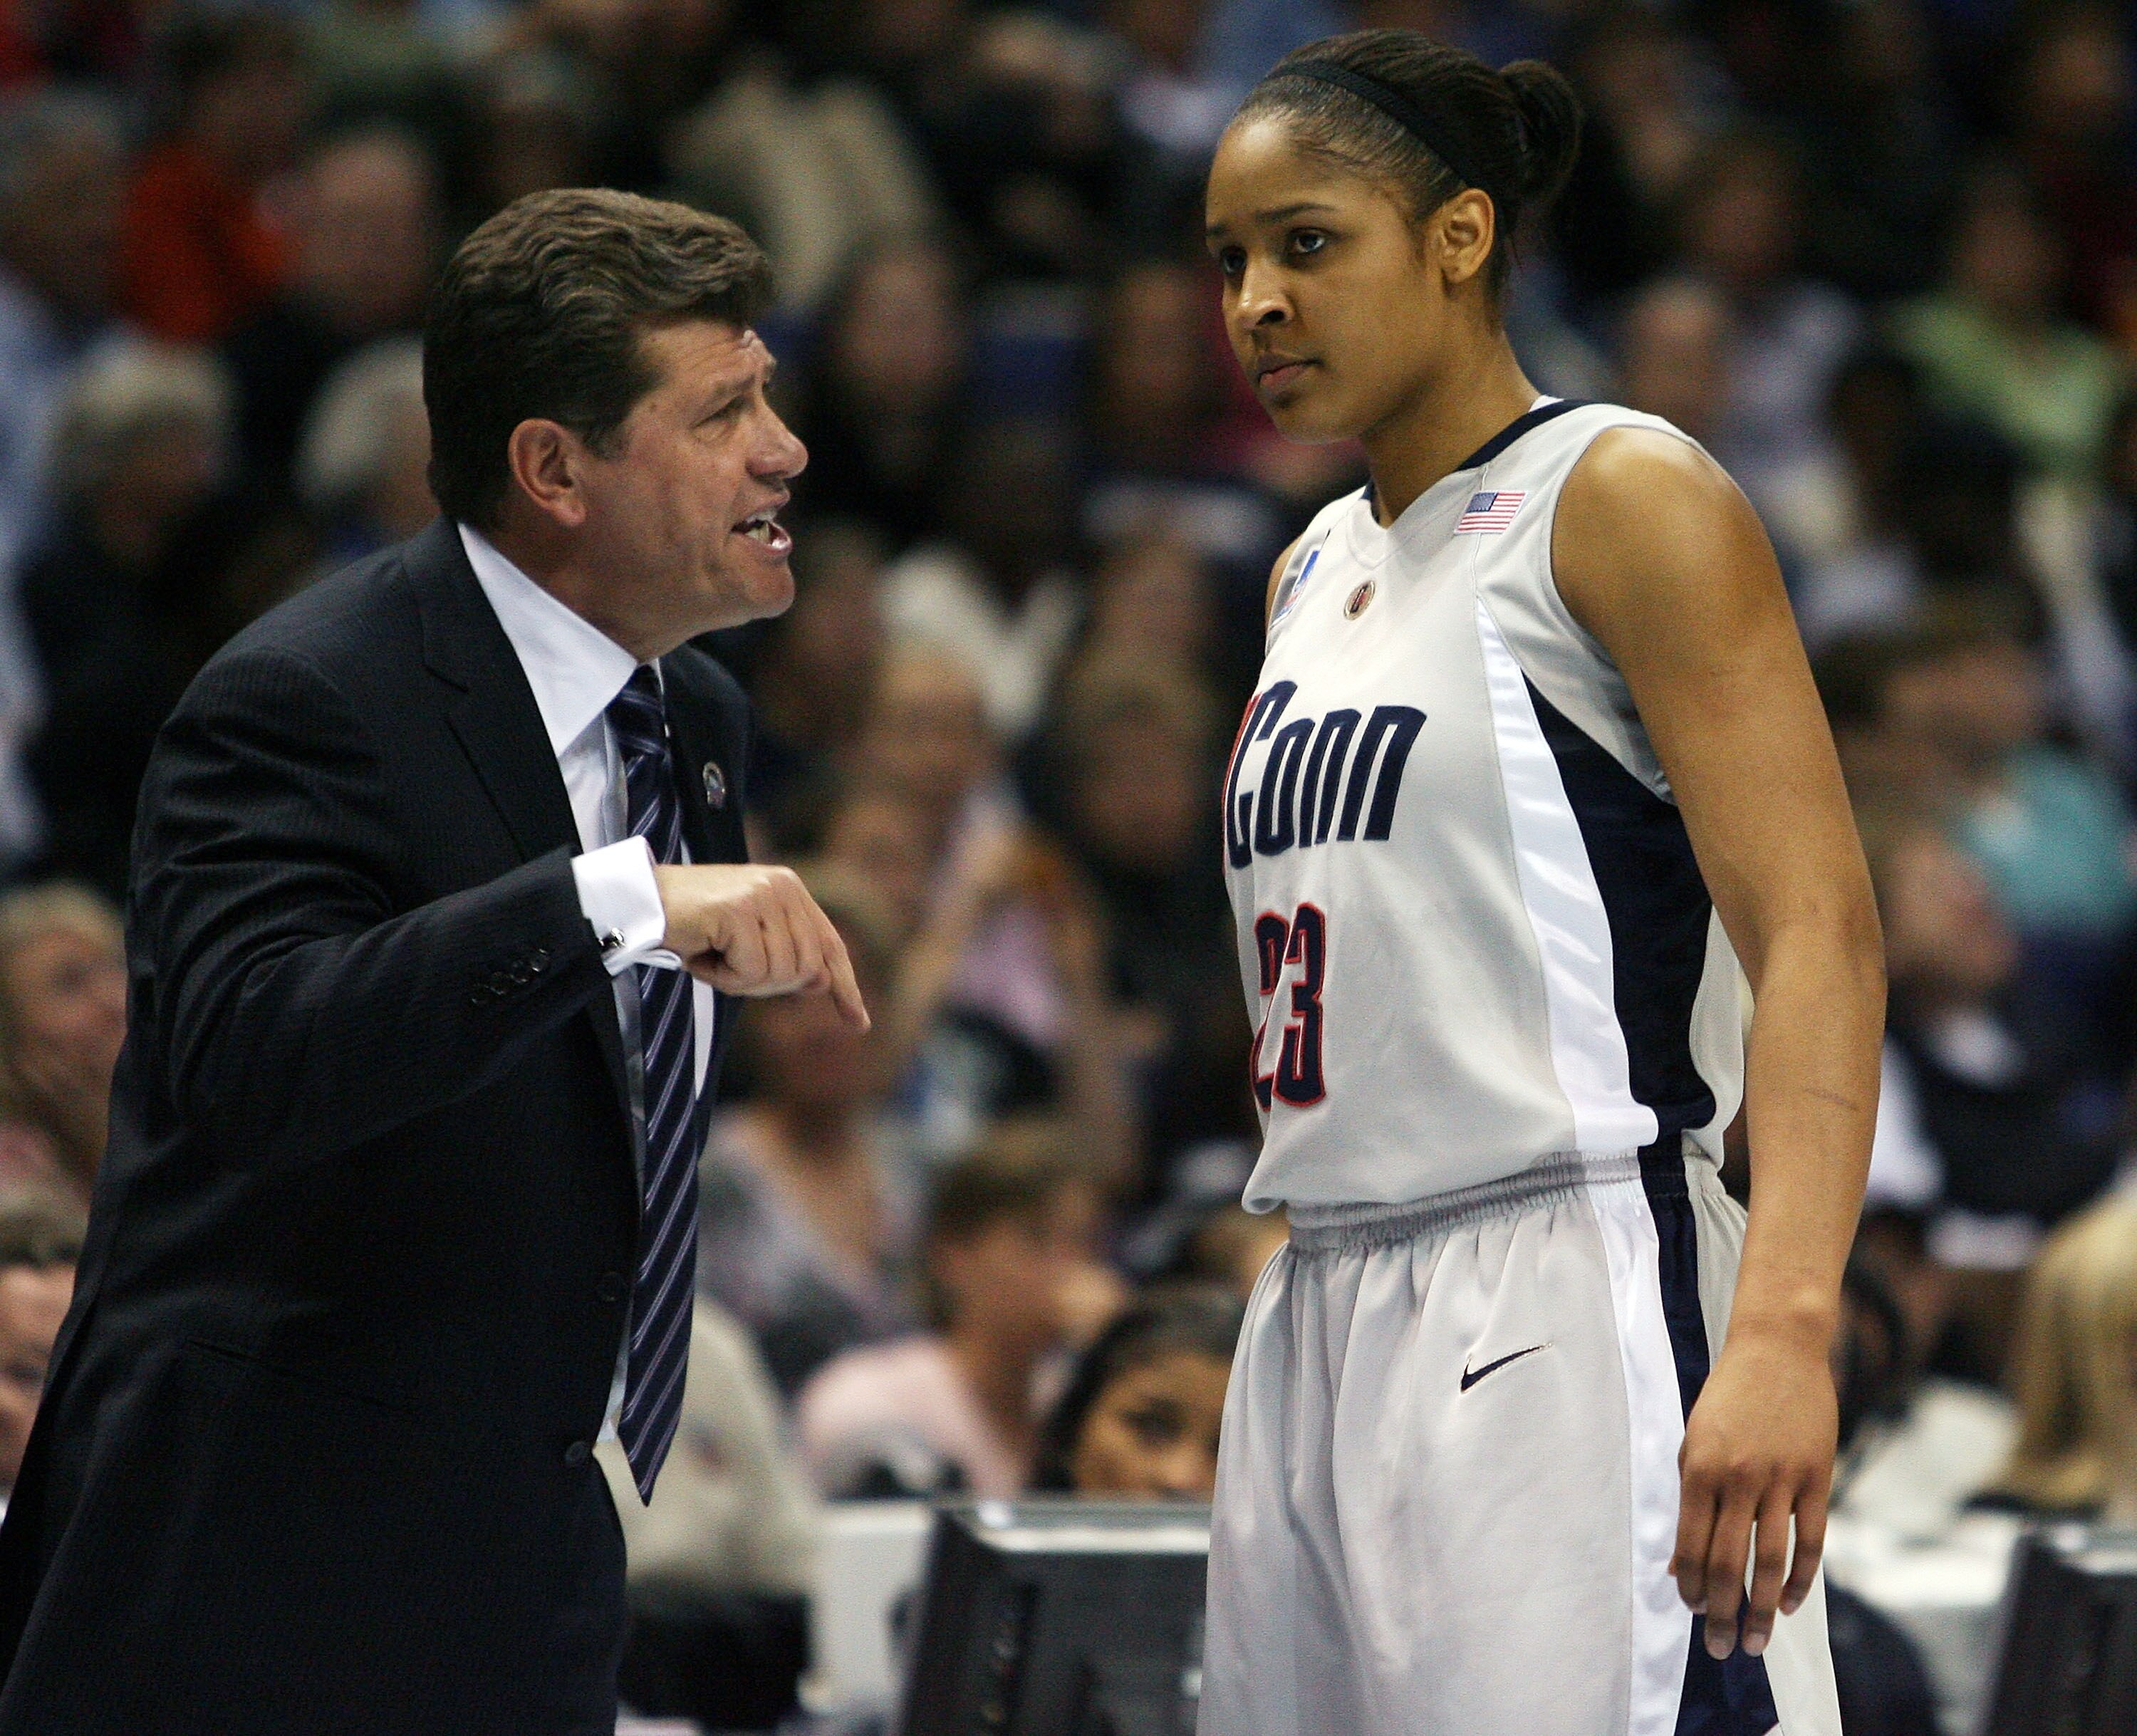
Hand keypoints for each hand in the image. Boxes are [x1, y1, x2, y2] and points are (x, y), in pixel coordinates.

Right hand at [651, 864, 868, 1027]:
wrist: (638, 904)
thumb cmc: (690, 926)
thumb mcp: (746, 942)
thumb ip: (785, 956)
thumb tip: (821, 984)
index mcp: (790, 890)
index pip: (829, 947)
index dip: (845, 988)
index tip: (859, 1023)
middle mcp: (784, 887)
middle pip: (806, 971)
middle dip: (767, 985)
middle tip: (728, 968)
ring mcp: (763, 895)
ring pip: (779, 974)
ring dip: (740, 980)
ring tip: (712, 955)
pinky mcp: (739, 909)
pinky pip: (750, 971)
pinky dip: (723, 976)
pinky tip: (702, 953)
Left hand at [1671, 1322, 1835, 1659]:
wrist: (1776, 1349)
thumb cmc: (1727, 1399)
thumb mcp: (1693, 1442)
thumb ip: (1689, 1501)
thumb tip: (1679, 1566)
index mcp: (1699, 1468)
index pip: (1692, 1545)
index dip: (1692, 1585)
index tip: (1693, 1612)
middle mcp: (1737, 1478)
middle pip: (1728, 1562)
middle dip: (1722, 1612)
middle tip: (1722, 1648)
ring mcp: (1780, 1479)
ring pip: (1769, 1560)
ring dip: (1761, 1608)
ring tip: (1755, 1641)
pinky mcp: (1816, 1477)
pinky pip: (1810, 1539)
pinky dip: (1799, 1577)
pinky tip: (1788, 1603)